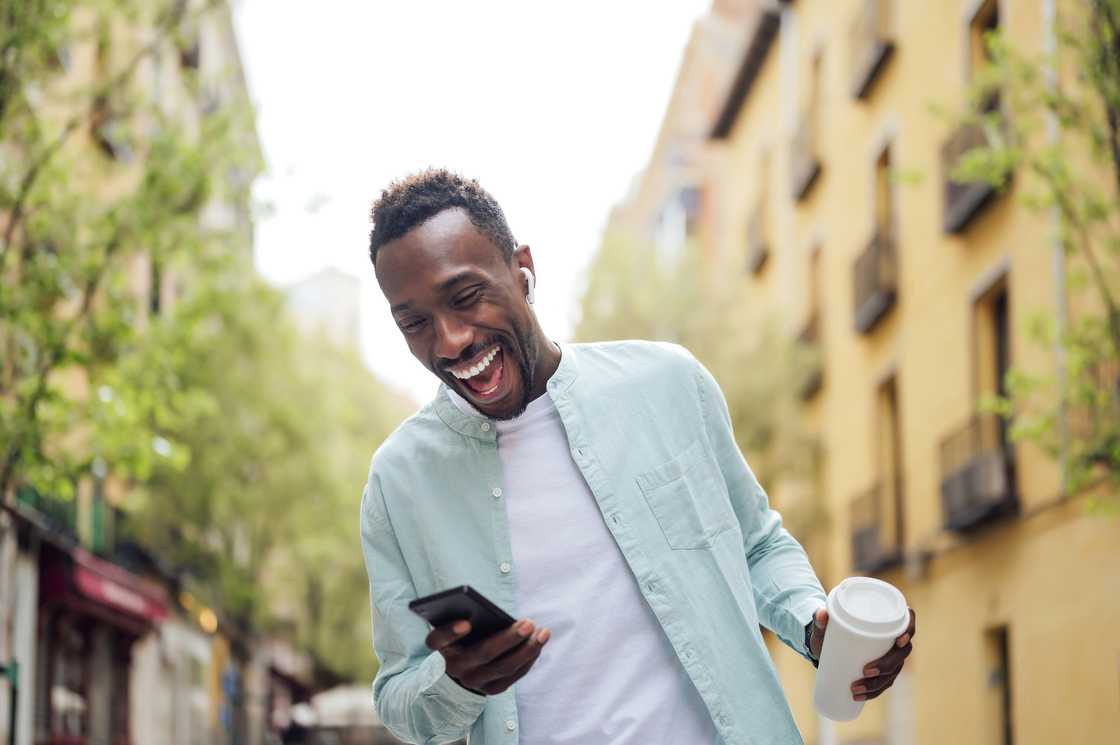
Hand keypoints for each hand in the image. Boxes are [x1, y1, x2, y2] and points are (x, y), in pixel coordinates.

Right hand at [425, 618, 550, 695]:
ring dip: (527, 649)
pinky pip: (513, 676)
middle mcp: (454, 667)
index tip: (466, 623)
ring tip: (543, 632)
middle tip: (528, 623)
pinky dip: (528, 659)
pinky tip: (539, 644)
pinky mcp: (491, 689)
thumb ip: (465, 615)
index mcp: (441, 646)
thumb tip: (488, 610)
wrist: (460, 668)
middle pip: (483, 653)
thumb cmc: (463, 636)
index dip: (450, 632)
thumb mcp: (458, 625)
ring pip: (503, 667)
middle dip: (509, 638)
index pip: (438, 639)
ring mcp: (473, 681)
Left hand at [808, 606, 915, 701]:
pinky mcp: (883, 671)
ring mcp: (890, 657)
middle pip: (902, 653)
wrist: (825, 645)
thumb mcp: (825, 624)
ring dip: (877, 683)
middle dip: (887, 665)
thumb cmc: (830, 630)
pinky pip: (884, 683)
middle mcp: (894, 639)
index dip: (909, 631)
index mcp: (887, 621)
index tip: (898, 641)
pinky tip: (860, 696)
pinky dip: (872, 692)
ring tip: (856, 688)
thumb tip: (821, 614)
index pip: (907, 623)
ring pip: (894, 671)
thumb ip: (821, 618)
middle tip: (866, 671)